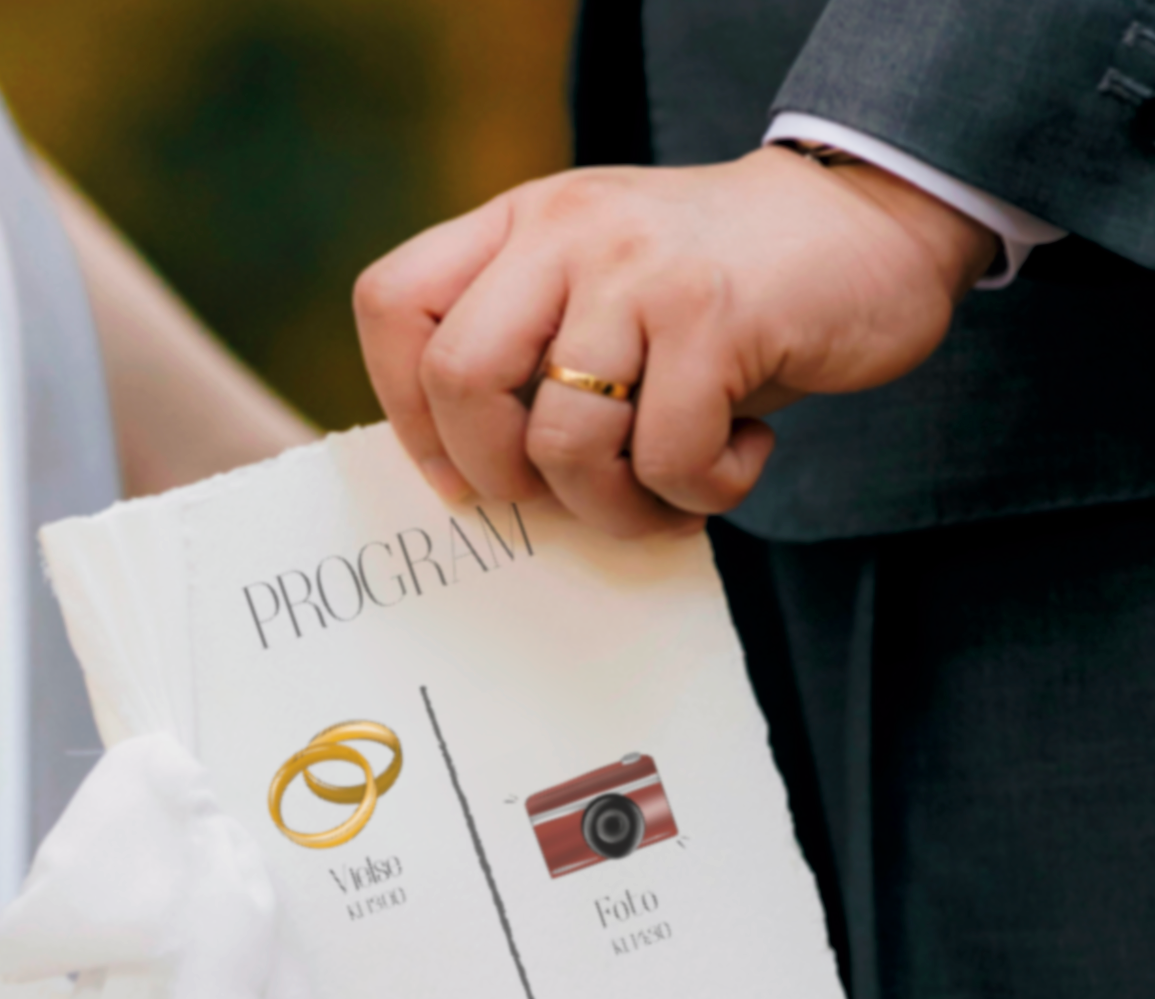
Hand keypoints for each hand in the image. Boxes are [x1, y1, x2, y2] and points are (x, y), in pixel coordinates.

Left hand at [355, 146, 997, 536]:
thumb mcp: (598, 293)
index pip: (393, 304)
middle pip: (457, 379)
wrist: (871, 225)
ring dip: (613, 507)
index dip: (407, 412)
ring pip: (563, 440)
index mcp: (521, 226)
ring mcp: (640, 269)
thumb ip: (529, 357)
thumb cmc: (717, 297)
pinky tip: (740, 456)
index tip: (460, 477)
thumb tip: (467, 486)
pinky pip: (667, 457)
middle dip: (500, 475)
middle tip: (561, 495)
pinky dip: (703, 491)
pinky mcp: (716, 315)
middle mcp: (567, 232)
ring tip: (665, 495)